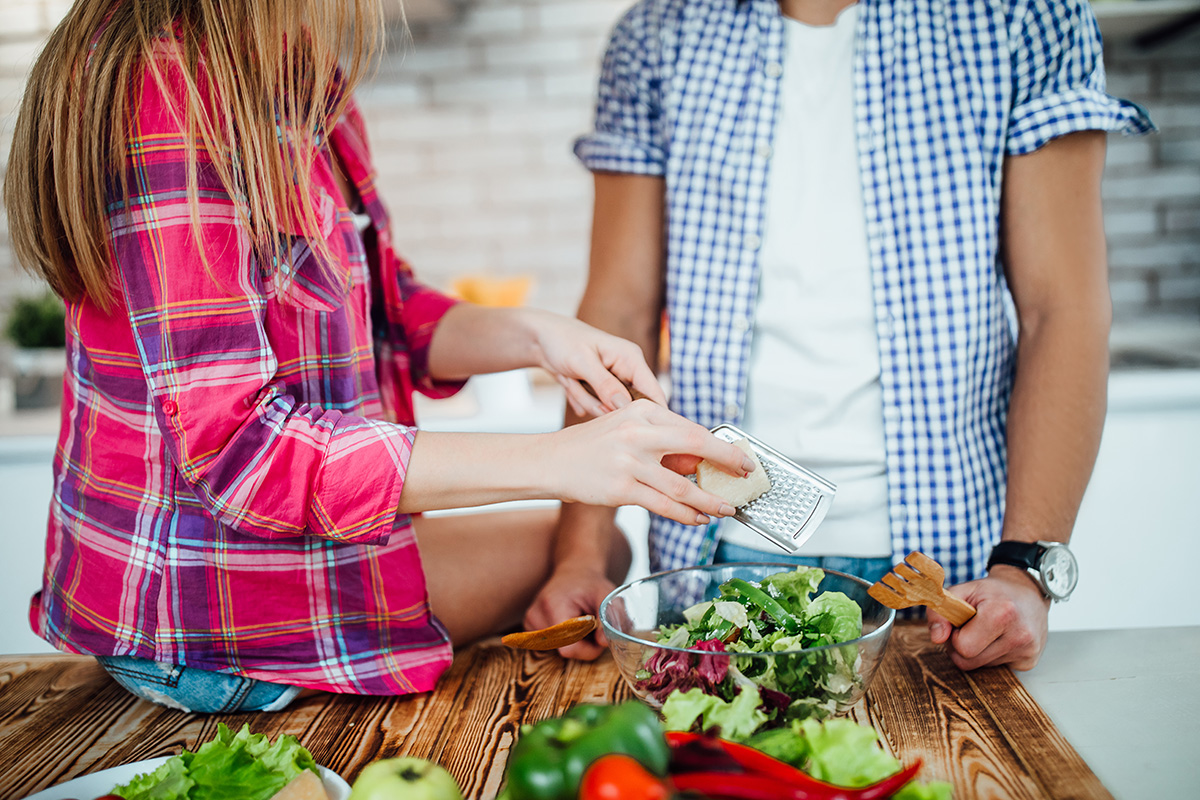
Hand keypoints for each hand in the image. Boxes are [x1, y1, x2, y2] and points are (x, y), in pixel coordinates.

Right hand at [524, 563, 615, 660]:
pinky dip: (563, 640)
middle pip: (562, 650)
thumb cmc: (590, 584)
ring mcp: (530, 620)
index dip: (587, 649)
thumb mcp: (605, 596)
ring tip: (580, 622)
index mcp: (553, 605)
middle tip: (593, 627)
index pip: (567, 647)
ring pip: (556, 649)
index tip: (599, 638)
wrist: (573, 572)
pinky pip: (549, 645)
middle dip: (583, 646)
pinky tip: (569, 624)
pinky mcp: (529, 625)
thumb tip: (604, 642)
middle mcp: (535, 614)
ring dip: (574, 643)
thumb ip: (608, 619)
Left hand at [525, 309, 666, 417]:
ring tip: (571, 379)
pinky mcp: (601, 390)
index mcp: (631, 358)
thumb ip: (605, 385)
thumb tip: (625, 406)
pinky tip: (570, 383)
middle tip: (580, 386)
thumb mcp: (582, 362)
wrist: (541, 338)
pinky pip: (595, 407)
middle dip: (601, 403)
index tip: (636, 429)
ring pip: (607, 408)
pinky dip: (580, 399)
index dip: (652, 414)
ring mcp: (614, 381)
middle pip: (628, 406)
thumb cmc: (562, 341)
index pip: (654, 392)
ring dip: (585, 398)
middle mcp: (627, 370)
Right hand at [542, 400, 755, 525]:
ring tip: (726, 509)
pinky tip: (699, 519)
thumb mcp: (627, 431)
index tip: (740, 457)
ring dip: (710, 500)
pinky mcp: (621, 488)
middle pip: (697, 444)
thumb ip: (661, 443)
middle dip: (728, 462)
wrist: (550, 461)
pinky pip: (663, 505)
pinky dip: (686, 515)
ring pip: (682, 485)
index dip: (721, 445)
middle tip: (746, 475)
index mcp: (642, 411)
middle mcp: (638, 432)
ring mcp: (629, 461)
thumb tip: (700, 462)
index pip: (692, 428)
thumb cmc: (591, 447)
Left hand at [928, 565, 1050, 670]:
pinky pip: (996, 669)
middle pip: (968, 662)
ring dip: (977, 652)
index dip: (955, 635)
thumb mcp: (962, 591)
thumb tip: (936, 638)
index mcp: (1002, 614)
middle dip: (962, 647)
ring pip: (981, 667)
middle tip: (971, 628)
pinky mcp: (1030, 662)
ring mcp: (1027, 651)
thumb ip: (940, 611)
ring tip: (987, 631)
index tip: (963, 622)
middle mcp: (1019, 635)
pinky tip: (1000, 638)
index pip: (963, 647)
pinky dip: (992, 656)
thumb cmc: (992, 592)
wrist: (1028, 593)